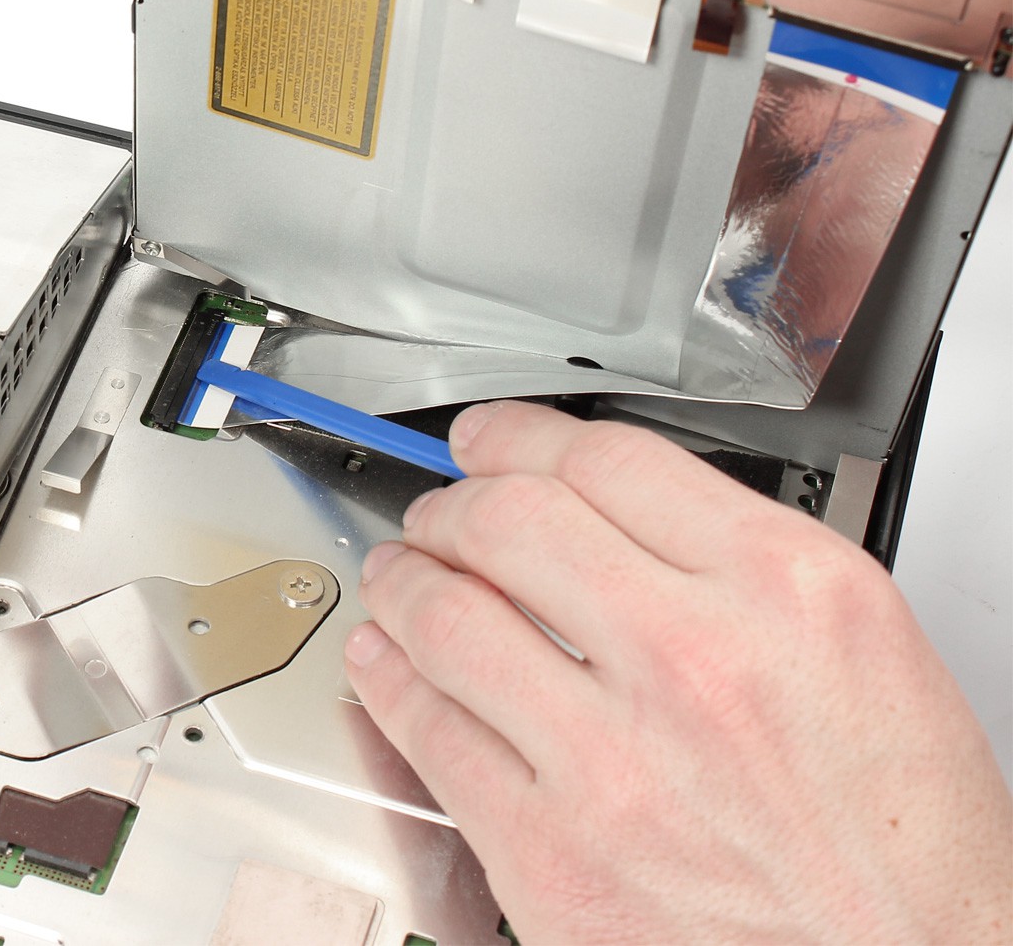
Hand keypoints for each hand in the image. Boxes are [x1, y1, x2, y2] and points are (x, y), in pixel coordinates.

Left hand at [343, 400, 1012, 942]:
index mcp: (784, 591)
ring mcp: (611, 761)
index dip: (523, 436)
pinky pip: (430, 735)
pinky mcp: (550, 852)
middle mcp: (693, 662)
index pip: (608, 462)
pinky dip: (388, 680)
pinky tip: (384, 662)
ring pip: (448, 618)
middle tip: (437, 512)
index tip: (494, 440)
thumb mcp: (859, 645)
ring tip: (397, 575)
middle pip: (510, 522)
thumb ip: (736, 563)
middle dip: (452, 503)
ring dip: (404, 581)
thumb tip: (615, 513)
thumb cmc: (904, 840)